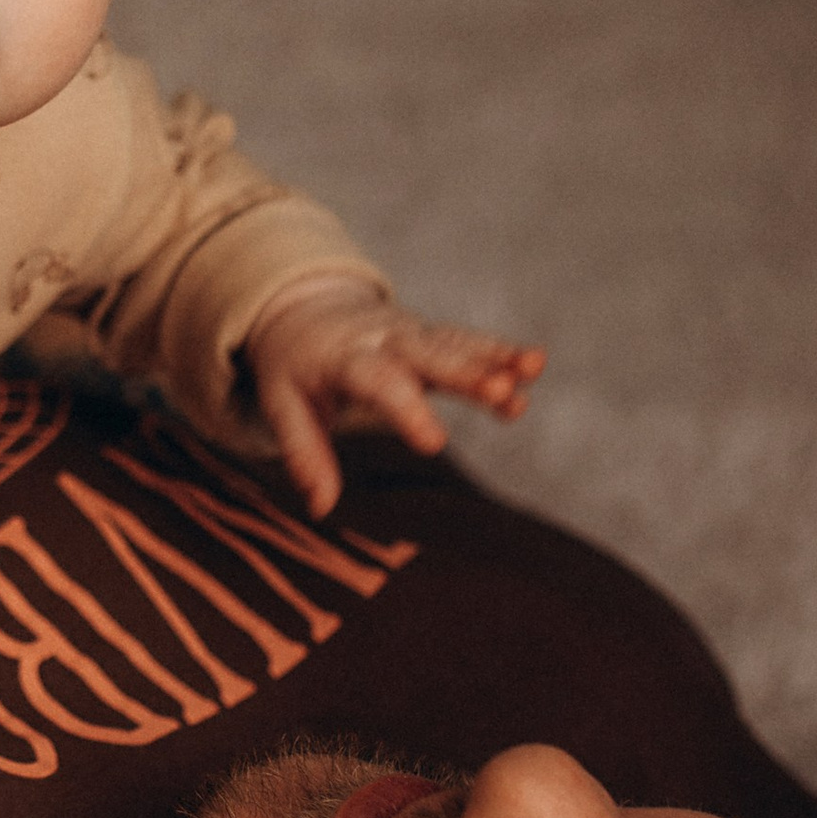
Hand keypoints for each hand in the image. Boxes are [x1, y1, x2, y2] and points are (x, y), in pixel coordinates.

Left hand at [246, 283, 544, 520]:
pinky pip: (470, 343)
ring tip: (532, 370)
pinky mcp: (435, 338)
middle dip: (466, 372)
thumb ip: (304, 453)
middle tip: (500, 391)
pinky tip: (533, 365)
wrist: (305, 309)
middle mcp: (386, 340)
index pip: (379, 382)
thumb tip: (320, 508)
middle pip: (430, 355)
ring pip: (458, 345)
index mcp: (345, 358)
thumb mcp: (283, 404)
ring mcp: (415, 336)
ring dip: (495, 357)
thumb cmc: (295, 366)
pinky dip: (501, 351)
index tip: (434, 443)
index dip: (407, 411)